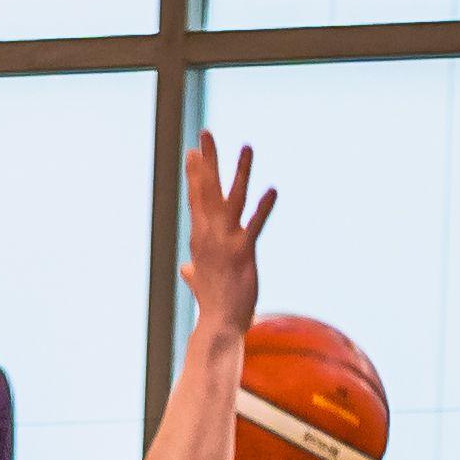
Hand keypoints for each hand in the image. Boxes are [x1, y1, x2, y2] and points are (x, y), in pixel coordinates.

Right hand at [178, 131, 272, 338]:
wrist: (219, 325)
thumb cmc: (213, 305)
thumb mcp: (200, 283)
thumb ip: (193, 273)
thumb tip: (186, 271)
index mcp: (200, 238)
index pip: (197, 199)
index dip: (195, 174)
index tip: (193, 151)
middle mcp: (209, 235)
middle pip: (208, 190)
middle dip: (208, 161)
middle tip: (206, 133)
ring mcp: (225, 242)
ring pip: (233, 200)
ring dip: (240, 172)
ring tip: (247, 147)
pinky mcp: (243, 254)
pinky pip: (255, 225)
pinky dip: (263, 208)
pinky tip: (273, 190)